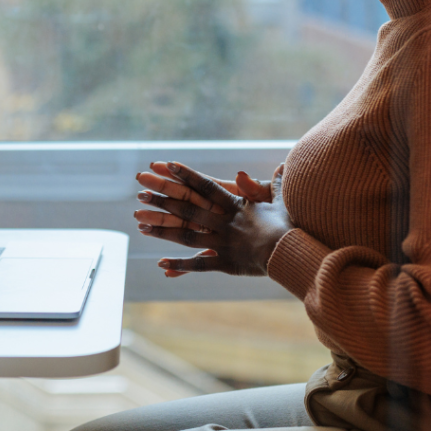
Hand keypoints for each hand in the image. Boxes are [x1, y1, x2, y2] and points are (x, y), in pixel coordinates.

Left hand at [134, 161, 290, 276]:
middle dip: (162, 201)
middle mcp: (223, 222)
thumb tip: (281, 164)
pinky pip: (198, 264)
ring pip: (186, 235)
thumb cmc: (287, 227)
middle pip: (187, 209)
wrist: (291, 254)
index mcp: (234, 206)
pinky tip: (160, 264)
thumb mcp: (280, 202)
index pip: (206, 186)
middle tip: (140, 193)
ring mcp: (221, 242)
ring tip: (140, 225)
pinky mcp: (224, 262)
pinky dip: (179, 266)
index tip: (167, 165)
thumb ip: (275, 184)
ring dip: (162, 230)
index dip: (186, 175)